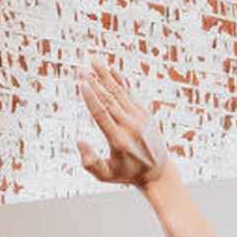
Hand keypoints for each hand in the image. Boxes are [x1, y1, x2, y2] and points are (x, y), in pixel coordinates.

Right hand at [75, 67, 176, 189]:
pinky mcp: (144, 113)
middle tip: (80, 68)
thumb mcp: (105, 175)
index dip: (91, 98)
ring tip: (92, 60)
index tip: (82, 83)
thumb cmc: (126, 174)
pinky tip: (111, 69)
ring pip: (119, 93)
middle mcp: (130, 126)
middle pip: (109, 100)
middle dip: (94, 83)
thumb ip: (90, 162)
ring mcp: (139, 118)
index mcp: (119, 140)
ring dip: (105, 75)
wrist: (158, 171)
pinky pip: (129, 93)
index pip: (102, 115)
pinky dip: (120, 81)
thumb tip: (78, 141)